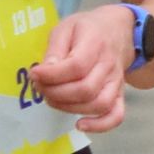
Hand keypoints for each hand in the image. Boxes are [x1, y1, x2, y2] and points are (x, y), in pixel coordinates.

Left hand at [29, 6, 136, 133]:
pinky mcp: (119, 94)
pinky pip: (116, 115)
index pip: (76, 66)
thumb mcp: (66, 27)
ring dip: (69, 108)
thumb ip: (55, 49)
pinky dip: (99, 125)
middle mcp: (108, 65)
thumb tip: (43, 72)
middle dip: (56, 93)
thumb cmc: (87, 29)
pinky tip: (80, 125)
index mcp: (95, 44)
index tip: (34, 73)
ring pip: (97, 104)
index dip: (52, 75)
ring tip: (52, 99)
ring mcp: (116, 82)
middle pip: (85, 89)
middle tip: (40, 87)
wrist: (118, 30)